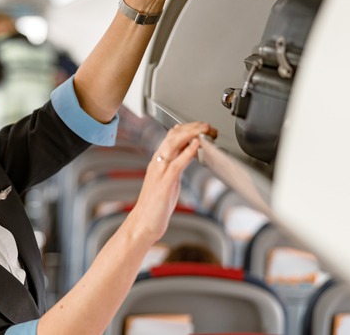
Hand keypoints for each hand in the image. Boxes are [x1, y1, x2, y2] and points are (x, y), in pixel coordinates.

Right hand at [126, 121, 217, 243]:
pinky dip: (187, 152)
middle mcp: (157, 163)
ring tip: (204, 130)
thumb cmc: (155, 206)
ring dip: (191, 134)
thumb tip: (188, 157)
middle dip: (191, 127)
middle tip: (207, 125)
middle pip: (173, 136)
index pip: (171, 137)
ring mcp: (159, 171)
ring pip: (173, 144)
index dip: (187, 129)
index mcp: (158, 162)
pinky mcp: (164, 182)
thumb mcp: (168, 181)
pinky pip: (177, 163)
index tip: (202, 127)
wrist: (143, 223)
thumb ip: (176, 167)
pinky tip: (196, 146)